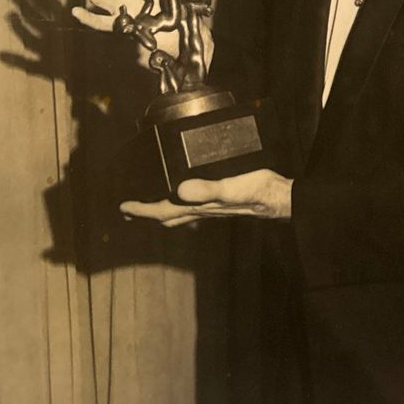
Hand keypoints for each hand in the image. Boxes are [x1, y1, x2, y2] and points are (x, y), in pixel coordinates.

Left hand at [120, 169, 292, 226]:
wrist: (282, 199)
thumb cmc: (260, 192)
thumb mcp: (233, 187)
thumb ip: (208, 189)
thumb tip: (181, 189)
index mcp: (200, 205)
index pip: (163, 210)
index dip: (142, 210)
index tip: (122, 208)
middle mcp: (203, 210)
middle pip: (166, 216)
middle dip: (146, 215)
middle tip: (128, 213)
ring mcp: (212, 209)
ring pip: (179, 214)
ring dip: (161, 212)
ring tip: (149, 209)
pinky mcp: (222, 204)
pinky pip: (193, 209)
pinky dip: (181, 206)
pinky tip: (186, 200)